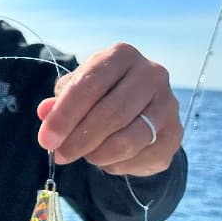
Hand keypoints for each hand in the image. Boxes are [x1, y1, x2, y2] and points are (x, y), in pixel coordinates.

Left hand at [35, 43, 182, 176]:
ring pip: (128, 140)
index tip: (46, 140)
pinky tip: (106, 159)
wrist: (139, 105)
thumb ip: (60, 101)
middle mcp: (152, 74)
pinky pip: (142, 157)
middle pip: (111, 114)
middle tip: (60, 155)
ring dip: (98, 154)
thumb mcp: (76, 89)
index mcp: (122, 55)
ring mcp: (168, 104)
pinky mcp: (175, 133)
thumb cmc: (99, 92)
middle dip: (79, 140)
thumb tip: (45, 111)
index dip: (64, 116)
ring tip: (83, 156)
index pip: (89, 86)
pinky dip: (118, 165)